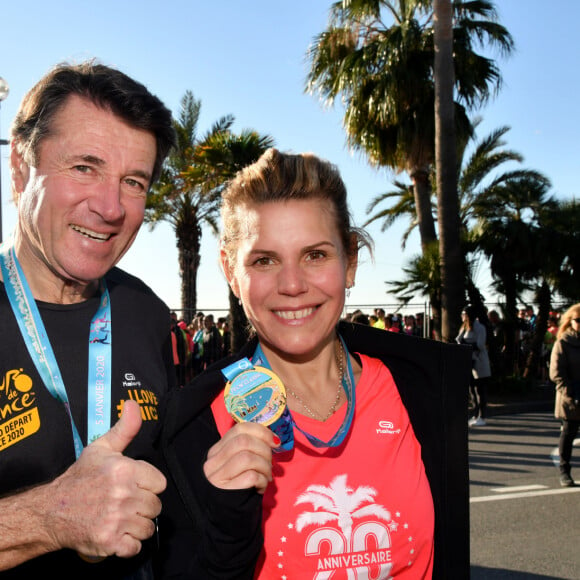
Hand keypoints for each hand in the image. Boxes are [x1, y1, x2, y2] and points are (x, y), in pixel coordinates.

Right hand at [46, 400, 165, 559]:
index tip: (134, 485)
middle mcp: (122, 494)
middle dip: (143, 505)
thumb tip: (133, 404)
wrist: (52, 511)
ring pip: (148, 526)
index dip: (148, 485)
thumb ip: (125, 428)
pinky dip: (129, 544)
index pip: (160, 483)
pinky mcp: (109, 542)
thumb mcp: (102, 448)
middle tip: (125, 502)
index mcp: (124, 470)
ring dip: (137, 525)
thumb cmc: (80, 478)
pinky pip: (135, 546)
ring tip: (122, 517)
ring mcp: (116, 520)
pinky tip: (118, 533)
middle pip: (156, 506)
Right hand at [203, 422, 276, 493]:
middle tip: (271, 463)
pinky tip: (261, 487)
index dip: (261, 431)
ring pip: (247, 458)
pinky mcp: (226, 491)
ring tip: (267, 476)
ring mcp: (217, 476)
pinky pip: (251, 477)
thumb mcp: (239, 465)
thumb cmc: (238, 487)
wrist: (227, 518)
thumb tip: (274, 439)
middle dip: (264, 450)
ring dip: (265, 466)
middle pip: (244, 441)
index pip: (239, 429)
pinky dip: (262, 480)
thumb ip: (249, 450)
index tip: (275, 441)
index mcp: (217, 450)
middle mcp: (213, 461)